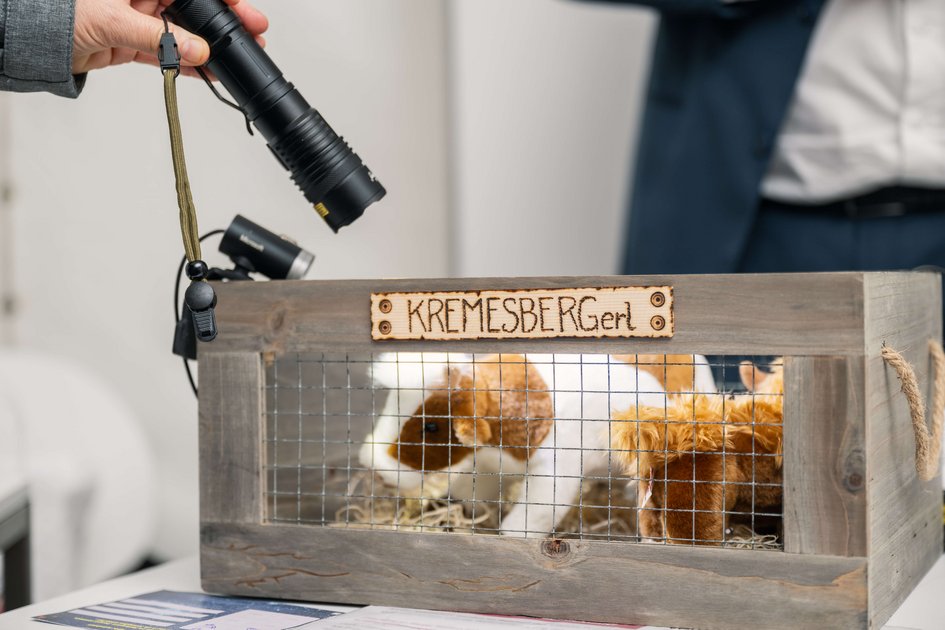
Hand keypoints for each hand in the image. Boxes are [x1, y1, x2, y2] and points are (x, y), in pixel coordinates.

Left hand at [72, 0, 267, 75]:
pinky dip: (187, 65)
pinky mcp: (135, 42)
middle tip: (252, 33)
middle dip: (223, 23)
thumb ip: (158, 38)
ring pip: (184, 33)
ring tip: (235, 58)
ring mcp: (140, 18)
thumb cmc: (59, 15)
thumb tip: (196, 50)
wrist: (33, 44)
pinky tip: (208, 72)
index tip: (243, 11)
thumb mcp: (112, 20)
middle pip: (194, 8)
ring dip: (208, 47)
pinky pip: (169, 54)